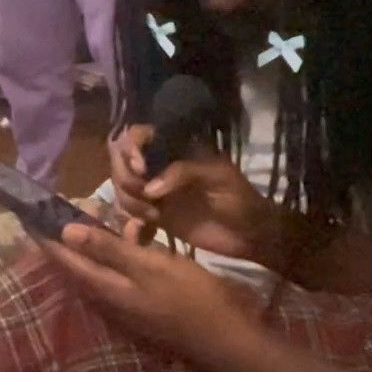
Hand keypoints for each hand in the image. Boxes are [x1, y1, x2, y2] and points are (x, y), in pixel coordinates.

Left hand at [40, 224, 266, 368]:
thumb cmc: (190, 298)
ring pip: (99, 265)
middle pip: (77, 263)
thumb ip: (109, 250)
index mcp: (106, 288)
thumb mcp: (150, 267)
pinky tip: (130, 233)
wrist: (228, 337)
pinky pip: (120, 270)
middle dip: (63, 235)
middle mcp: (110, 297)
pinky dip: (117, 249)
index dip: (44, 235)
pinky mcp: (145, 300)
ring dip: (91, 240)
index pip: (64, 259)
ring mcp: (128, 301)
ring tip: (87, 211)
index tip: (25, 213)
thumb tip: (64, 232)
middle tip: (54, 205)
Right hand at [109, 128, 280, 260]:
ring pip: (122, 190)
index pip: (138, 136)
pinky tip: (143, 234)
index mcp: (174, 148)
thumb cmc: (240, 199)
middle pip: (121, 162)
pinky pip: (130, 217)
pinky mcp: (156, 218)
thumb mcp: (218, 177)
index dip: (130, 149)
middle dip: (126, 179)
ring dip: (130, 203)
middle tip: (147, 199)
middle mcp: (159, 166)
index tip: (141, 169)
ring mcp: (155, 192)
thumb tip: (150, 187)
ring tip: (154, 217)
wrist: (250, 235)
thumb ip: (184, 172)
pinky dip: (131, 226)